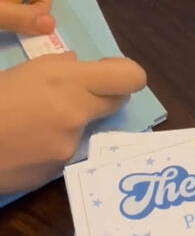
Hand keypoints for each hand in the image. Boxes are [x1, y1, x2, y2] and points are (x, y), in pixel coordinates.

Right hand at [0, 53, 146, 193]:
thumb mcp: (23, 70)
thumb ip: (59, 65)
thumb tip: (78, 65)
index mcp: (69, 82)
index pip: (130, 78)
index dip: (125, 73)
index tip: (107, 70)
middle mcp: (77, 115)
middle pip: (117, 102)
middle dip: (103, 95)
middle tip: (74, 93)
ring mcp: (68, 147)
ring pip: (86, 127)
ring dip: (70, 120)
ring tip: (32, 120)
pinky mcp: (56, 171)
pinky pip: (66, 149)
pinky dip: (53, 142)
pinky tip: (25, 141)